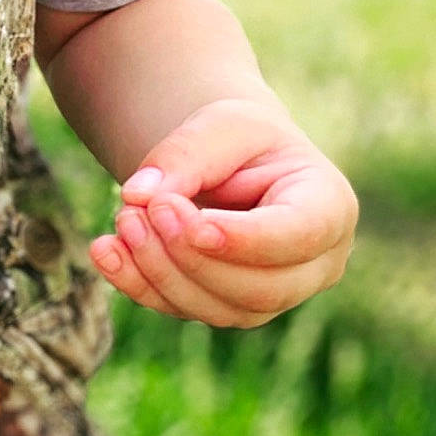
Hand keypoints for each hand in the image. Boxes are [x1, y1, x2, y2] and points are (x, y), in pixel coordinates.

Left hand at [87, 97, 358, 326]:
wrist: (229, 161)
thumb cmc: (237, 139)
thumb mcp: (219, 125)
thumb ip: (185, 154)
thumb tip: (138, 195)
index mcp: (329, 207)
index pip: (299, 236)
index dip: (246, 240)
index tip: (194, 225)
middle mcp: (314, 264)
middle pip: (260, 288)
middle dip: (192, 258)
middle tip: (139, 212)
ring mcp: (274, 295)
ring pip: (222, 309)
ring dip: (161, 273)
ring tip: (121, 221)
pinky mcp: (229, 307)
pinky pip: (186, 310)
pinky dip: (140, 285)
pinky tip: (106, 251)